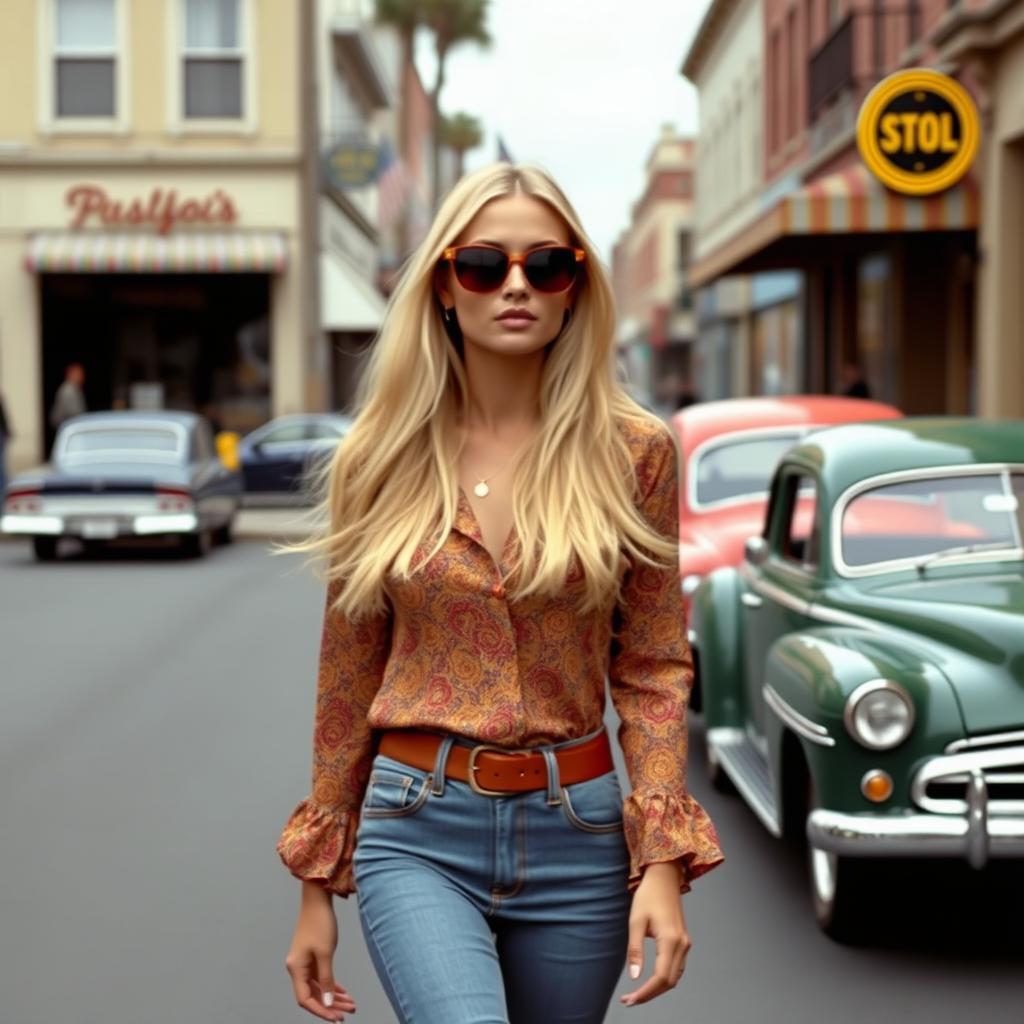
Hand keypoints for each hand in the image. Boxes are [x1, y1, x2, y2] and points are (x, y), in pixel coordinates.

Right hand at [284, 883, 357, 1019]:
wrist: (318, 900)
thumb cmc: (320, 923)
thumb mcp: (325, 953)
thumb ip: (327, 980)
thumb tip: (328, 1002)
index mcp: (296, 969)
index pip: (305, 999)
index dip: (320, 1010)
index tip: (336, 1018)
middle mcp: (298, 968)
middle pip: (313, 995)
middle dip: (330, 1005)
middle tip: (348, 1013)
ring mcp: (305, 962)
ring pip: (319, 987)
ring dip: (334, 996)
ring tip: (351, 1004)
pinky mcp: (312, 956)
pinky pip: (321, 977)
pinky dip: (332, 985)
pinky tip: (343, 992)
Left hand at [620, 861, 690, 1007]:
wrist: (664, 877)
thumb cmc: (648, 895)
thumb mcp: (636, 921)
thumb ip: (635, 950)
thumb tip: (635, 977)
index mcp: (671, 940)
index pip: (661, 978)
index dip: (646, 993)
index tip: (630, 1000)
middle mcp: (682, 944)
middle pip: (670, 982)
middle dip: (650, 994)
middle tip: (629, 1000)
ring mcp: (685, 943)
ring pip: (675, 977)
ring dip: (658, 988)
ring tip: (637, 993)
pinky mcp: (683, 941)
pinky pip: (677, 967)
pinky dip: (665, 978)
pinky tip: (651, 980)